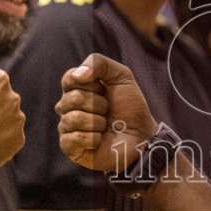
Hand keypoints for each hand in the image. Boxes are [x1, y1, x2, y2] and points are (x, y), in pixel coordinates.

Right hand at [56, 54, 159, 173]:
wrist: (142, 135)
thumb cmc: (130, 106)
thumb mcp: (121, 76)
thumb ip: (98, 62)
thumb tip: (77, 74)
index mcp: (76, 89)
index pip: (69, 78)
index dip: (91, 83)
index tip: (105, 90)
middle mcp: (67, 107)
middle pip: (72, 98)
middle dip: (98, 104)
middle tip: (109, 111)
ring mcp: (67, 127)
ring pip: (72, 119)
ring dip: (97, 122)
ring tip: (106, 126)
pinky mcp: (70, 148)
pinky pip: (72, 139)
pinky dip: (92, 139)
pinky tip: (100, 139)